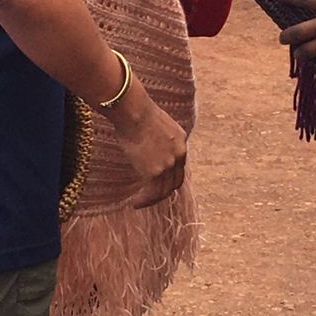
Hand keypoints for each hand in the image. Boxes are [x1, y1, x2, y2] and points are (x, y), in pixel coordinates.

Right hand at [107, 86, 187, 206]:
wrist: (134, 112)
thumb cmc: (136, 113)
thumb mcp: (156, 124)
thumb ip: (157, 138)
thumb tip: (146, 145)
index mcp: (180, 140)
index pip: (179, 165)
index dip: (170, 176)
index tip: (158, 183)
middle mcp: (179, 154)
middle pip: (176, 181)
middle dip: (164, 192)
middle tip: (150, 197)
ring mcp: (168, 164)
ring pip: (164, 190)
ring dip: (152, 199)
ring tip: (140, 203)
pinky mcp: (155, 172)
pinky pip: (152, 192)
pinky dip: (145, 200)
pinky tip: (136, 203)